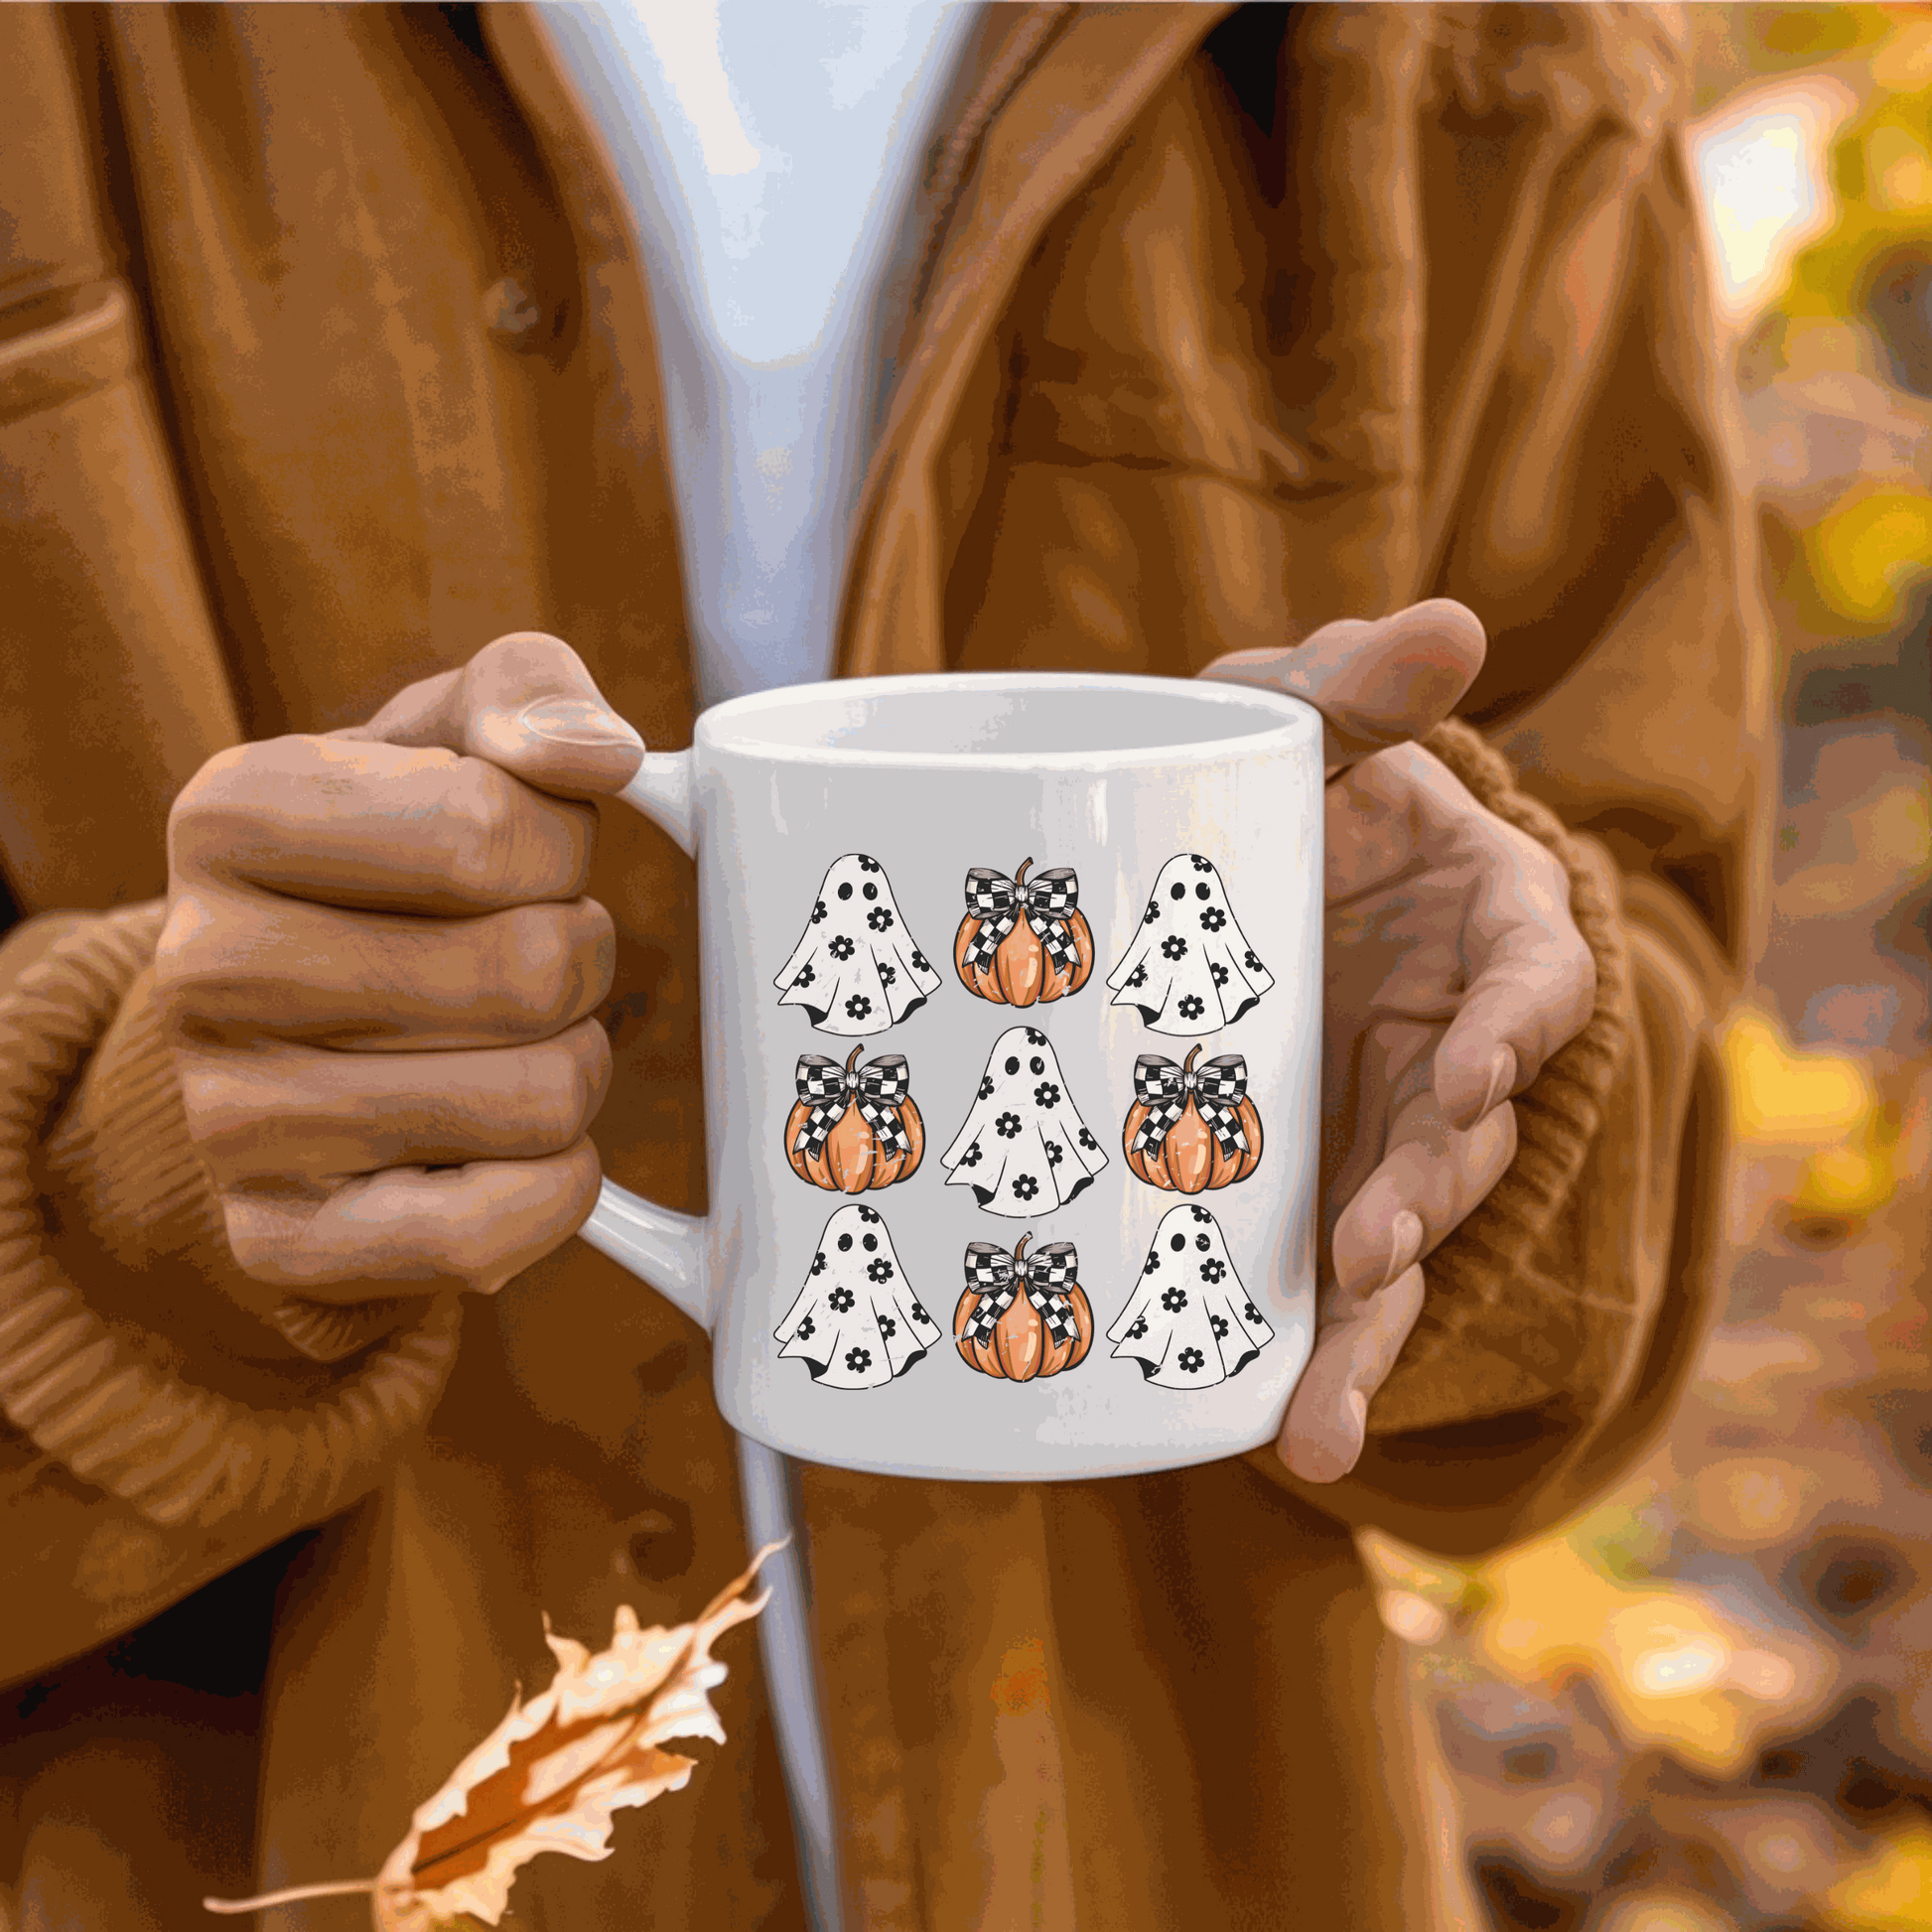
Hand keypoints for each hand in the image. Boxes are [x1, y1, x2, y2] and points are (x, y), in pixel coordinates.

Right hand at [158, 635, 644, 1302]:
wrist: (290, 1028)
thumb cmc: (402, 856)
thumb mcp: (450, 735)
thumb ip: (529, 693)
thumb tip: (597, 755)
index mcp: (231, 813)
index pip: (493, 832)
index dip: (559, 847)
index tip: (518, 856)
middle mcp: (202, 966)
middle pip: (533, 972)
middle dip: (578, 960)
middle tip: (526, 957)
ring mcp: (231, 1120)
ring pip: (541, 1101)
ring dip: (573, 1068)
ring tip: (506, 1042)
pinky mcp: (283, 1239)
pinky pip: (492, 1232)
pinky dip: (555, 1187)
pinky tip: (506, 1145)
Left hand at [1206, 603, 1595, 1481]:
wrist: (1240, 865)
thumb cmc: (1299, 786)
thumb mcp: (1310, 721)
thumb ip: (1360, 685)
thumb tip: (1444, 618)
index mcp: (1483, 932)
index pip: (1532, 980)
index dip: (1514, 1025)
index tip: (1472, 1067)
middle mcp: (1453, 1046)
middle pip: (1466, 1144)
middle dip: (1422, 1201)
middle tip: (1365, 1257)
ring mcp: (1382, 1127)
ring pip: (1401, 1244)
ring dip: (1364, 1329)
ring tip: (1313, 1429)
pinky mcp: (1310, 1183)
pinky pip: (1315, 1279)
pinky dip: (1299, 1352)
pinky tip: (1264, 1430)